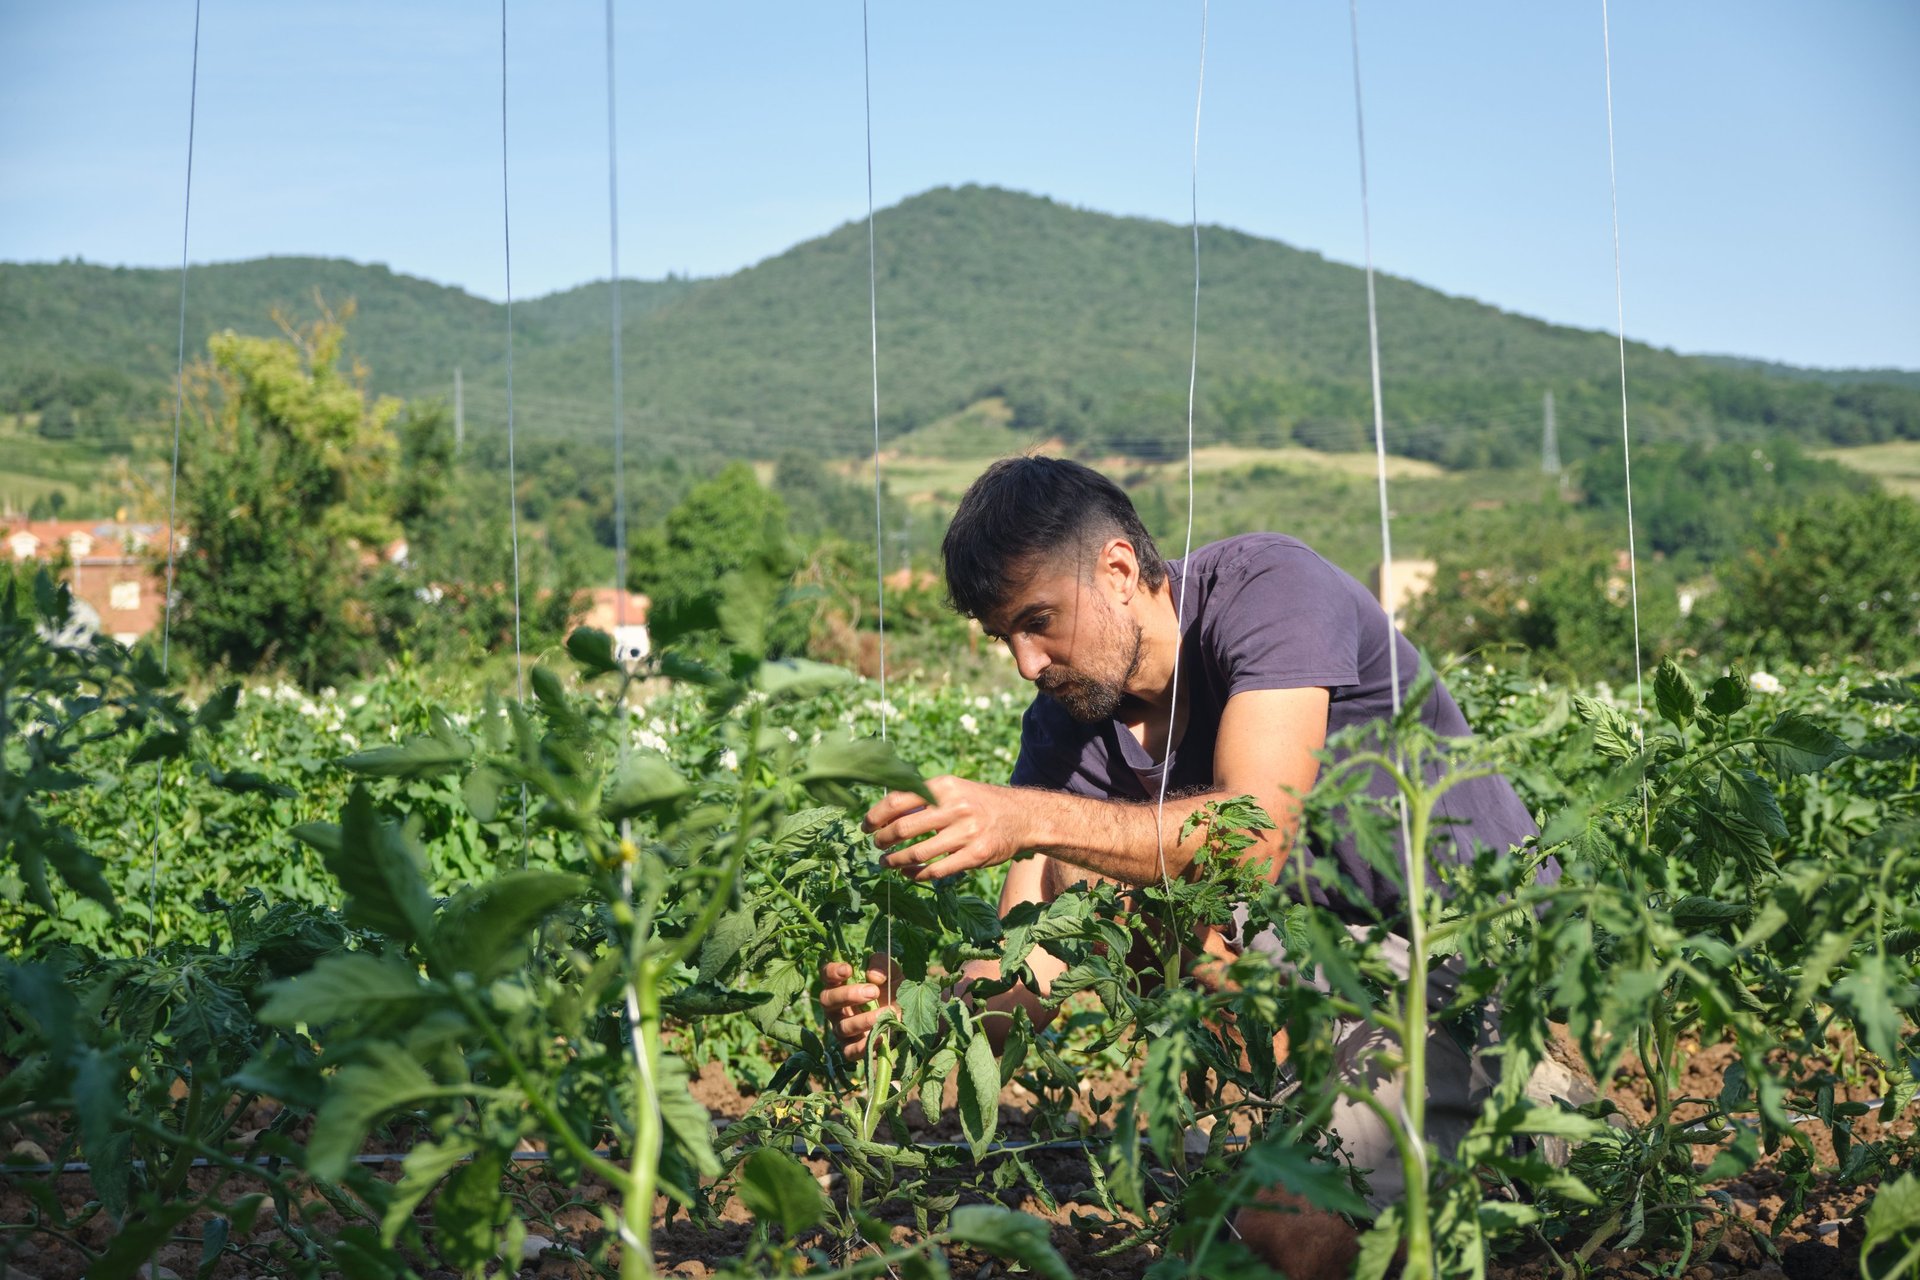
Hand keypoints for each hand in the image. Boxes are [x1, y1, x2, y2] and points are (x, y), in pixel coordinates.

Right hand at [819, 955, 901, 1058]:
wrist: (908, 1018)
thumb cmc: (894, 991)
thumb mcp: (892, 972)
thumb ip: (882, 964)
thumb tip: (872, 975)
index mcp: (841, 985)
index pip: (826, 975)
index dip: (832, 972)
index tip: (848, 969)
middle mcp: (837, 1008)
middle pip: (827, 1000)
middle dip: (849, 995)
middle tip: (873, 992)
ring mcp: (842, 1029)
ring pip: (842, 1027)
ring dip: (863, 1020)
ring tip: (885, 1013)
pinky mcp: (852, 1049)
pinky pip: (850, 1051)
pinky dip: (864, 1046)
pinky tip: (881, 1036)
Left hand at [862, 775, 1027, 882]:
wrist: (1021, 816)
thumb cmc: (979, 803)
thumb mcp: (953, 790)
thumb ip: (923, 798)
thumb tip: (883, 812)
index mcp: (944, 786)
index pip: (898, 800)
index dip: (875, 815)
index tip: (864, 827)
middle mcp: (955, 807)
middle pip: (903, 828)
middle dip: (883, 840)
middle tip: (876, 846)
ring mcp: (967, 832)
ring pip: (918, 852)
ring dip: (896, 861)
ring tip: (887, 862)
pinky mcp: (976, 855)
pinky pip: (937, 870)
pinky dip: (918, 874)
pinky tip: (910, 873)